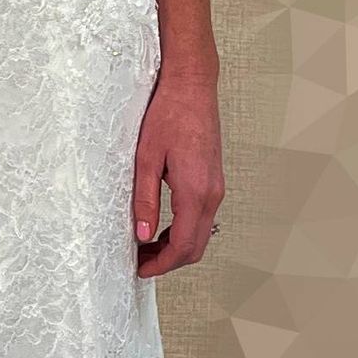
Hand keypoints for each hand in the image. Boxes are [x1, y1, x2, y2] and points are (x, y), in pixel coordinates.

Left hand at [133, 69, 221, 277]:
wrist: (192, 86)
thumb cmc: (169, 114)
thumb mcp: (146, 158)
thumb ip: (145, 200)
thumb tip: (143, 234)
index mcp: (196, 191)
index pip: (183, 245)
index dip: (162, 265)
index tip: (141, 270)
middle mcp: (212, 193)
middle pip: (196, 246)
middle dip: (169, 261)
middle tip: (140, 262)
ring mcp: (216, 187)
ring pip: (201, 233)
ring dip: (176, 247)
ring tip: (146, 246)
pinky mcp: (214, 180)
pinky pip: (202, 217)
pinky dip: (184, 231)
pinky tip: (163, 227)